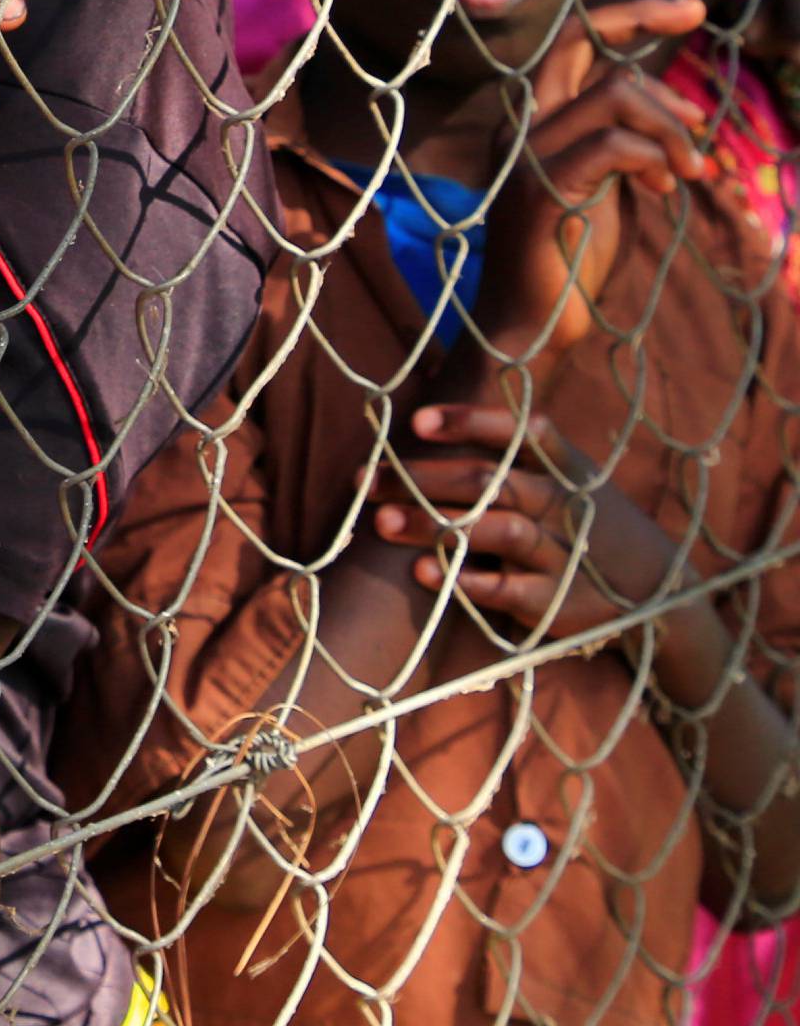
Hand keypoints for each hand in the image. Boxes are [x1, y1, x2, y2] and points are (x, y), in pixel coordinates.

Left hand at [376, 404, 674, 641]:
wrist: (662, 592)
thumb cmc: (590, 522)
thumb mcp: (569, 478)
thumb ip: (512, 456)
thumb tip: (425, 424)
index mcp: (565, 466)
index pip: (520, 431)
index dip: (471, 421)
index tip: (418, 421)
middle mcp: (564, 503)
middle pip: (488, 480)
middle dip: (421, 478)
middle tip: (364, 479)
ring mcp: (563, 554)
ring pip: (494, 530)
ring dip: (434, 524)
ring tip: (382, 521)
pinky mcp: (560, 604)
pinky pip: (509, 590)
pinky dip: (467, 580)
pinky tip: (426, 572)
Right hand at [473, 0, 709, 376]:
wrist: (532, 324)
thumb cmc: (569, 254)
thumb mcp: (601, 182)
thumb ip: (619, 138)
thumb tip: (672, 109)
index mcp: (531, 118)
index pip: (574, 42)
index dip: (630, 16)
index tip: (689, 9)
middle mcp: (521, 124)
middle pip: (581, 41)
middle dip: (643, 19)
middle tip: (698, 21)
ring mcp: (527, 154)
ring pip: (614, 93)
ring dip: (671, 125)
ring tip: (691, 168)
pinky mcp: (544, 189)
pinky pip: (615, 146)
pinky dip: (655, 160)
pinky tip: (664, 188)